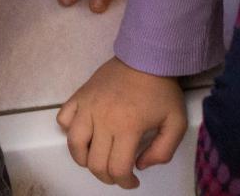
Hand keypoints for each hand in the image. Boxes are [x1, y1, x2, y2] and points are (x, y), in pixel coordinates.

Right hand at [58, 58, 186, 187]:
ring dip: (84, 159)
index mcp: (127, 128)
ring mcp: (87, 107)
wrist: (146, 56)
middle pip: (95, 163)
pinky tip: (85, 131)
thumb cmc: (161, 90)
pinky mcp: (79, 96)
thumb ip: (163, 151)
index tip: (132, 181)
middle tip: (117, 173)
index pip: (118, 168)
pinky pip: (63, 119)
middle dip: (107, 176)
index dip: (125, 182)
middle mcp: (103, 120)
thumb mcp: (176, 122)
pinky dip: (69, 130)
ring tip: (97, 158)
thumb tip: (140, 164)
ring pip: (74, 145)